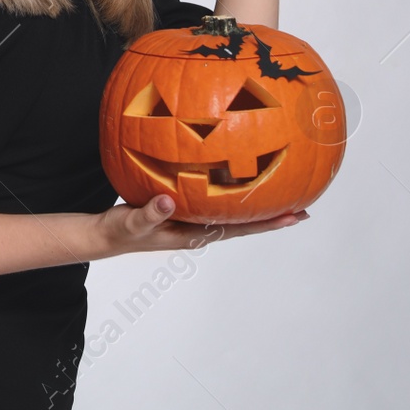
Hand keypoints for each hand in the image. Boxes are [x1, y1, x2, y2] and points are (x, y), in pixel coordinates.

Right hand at [96, 193, 306, 255]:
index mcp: (194, 234)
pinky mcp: (184, 208)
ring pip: (231, 212)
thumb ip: (150, 213)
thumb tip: (169, 200)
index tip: (294, 217)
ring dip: (254, 203)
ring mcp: (193, 219)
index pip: (239, 230)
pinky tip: (233, 175)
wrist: (106, 234)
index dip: (267, 223)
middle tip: (303, 208)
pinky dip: (229, 190)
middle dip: (272, 216)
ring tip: (279, 190)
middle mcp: (200, 228)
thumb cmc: (121, 232)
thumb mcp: (132, 224)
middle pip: (244, 223)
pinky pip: (213, 199)